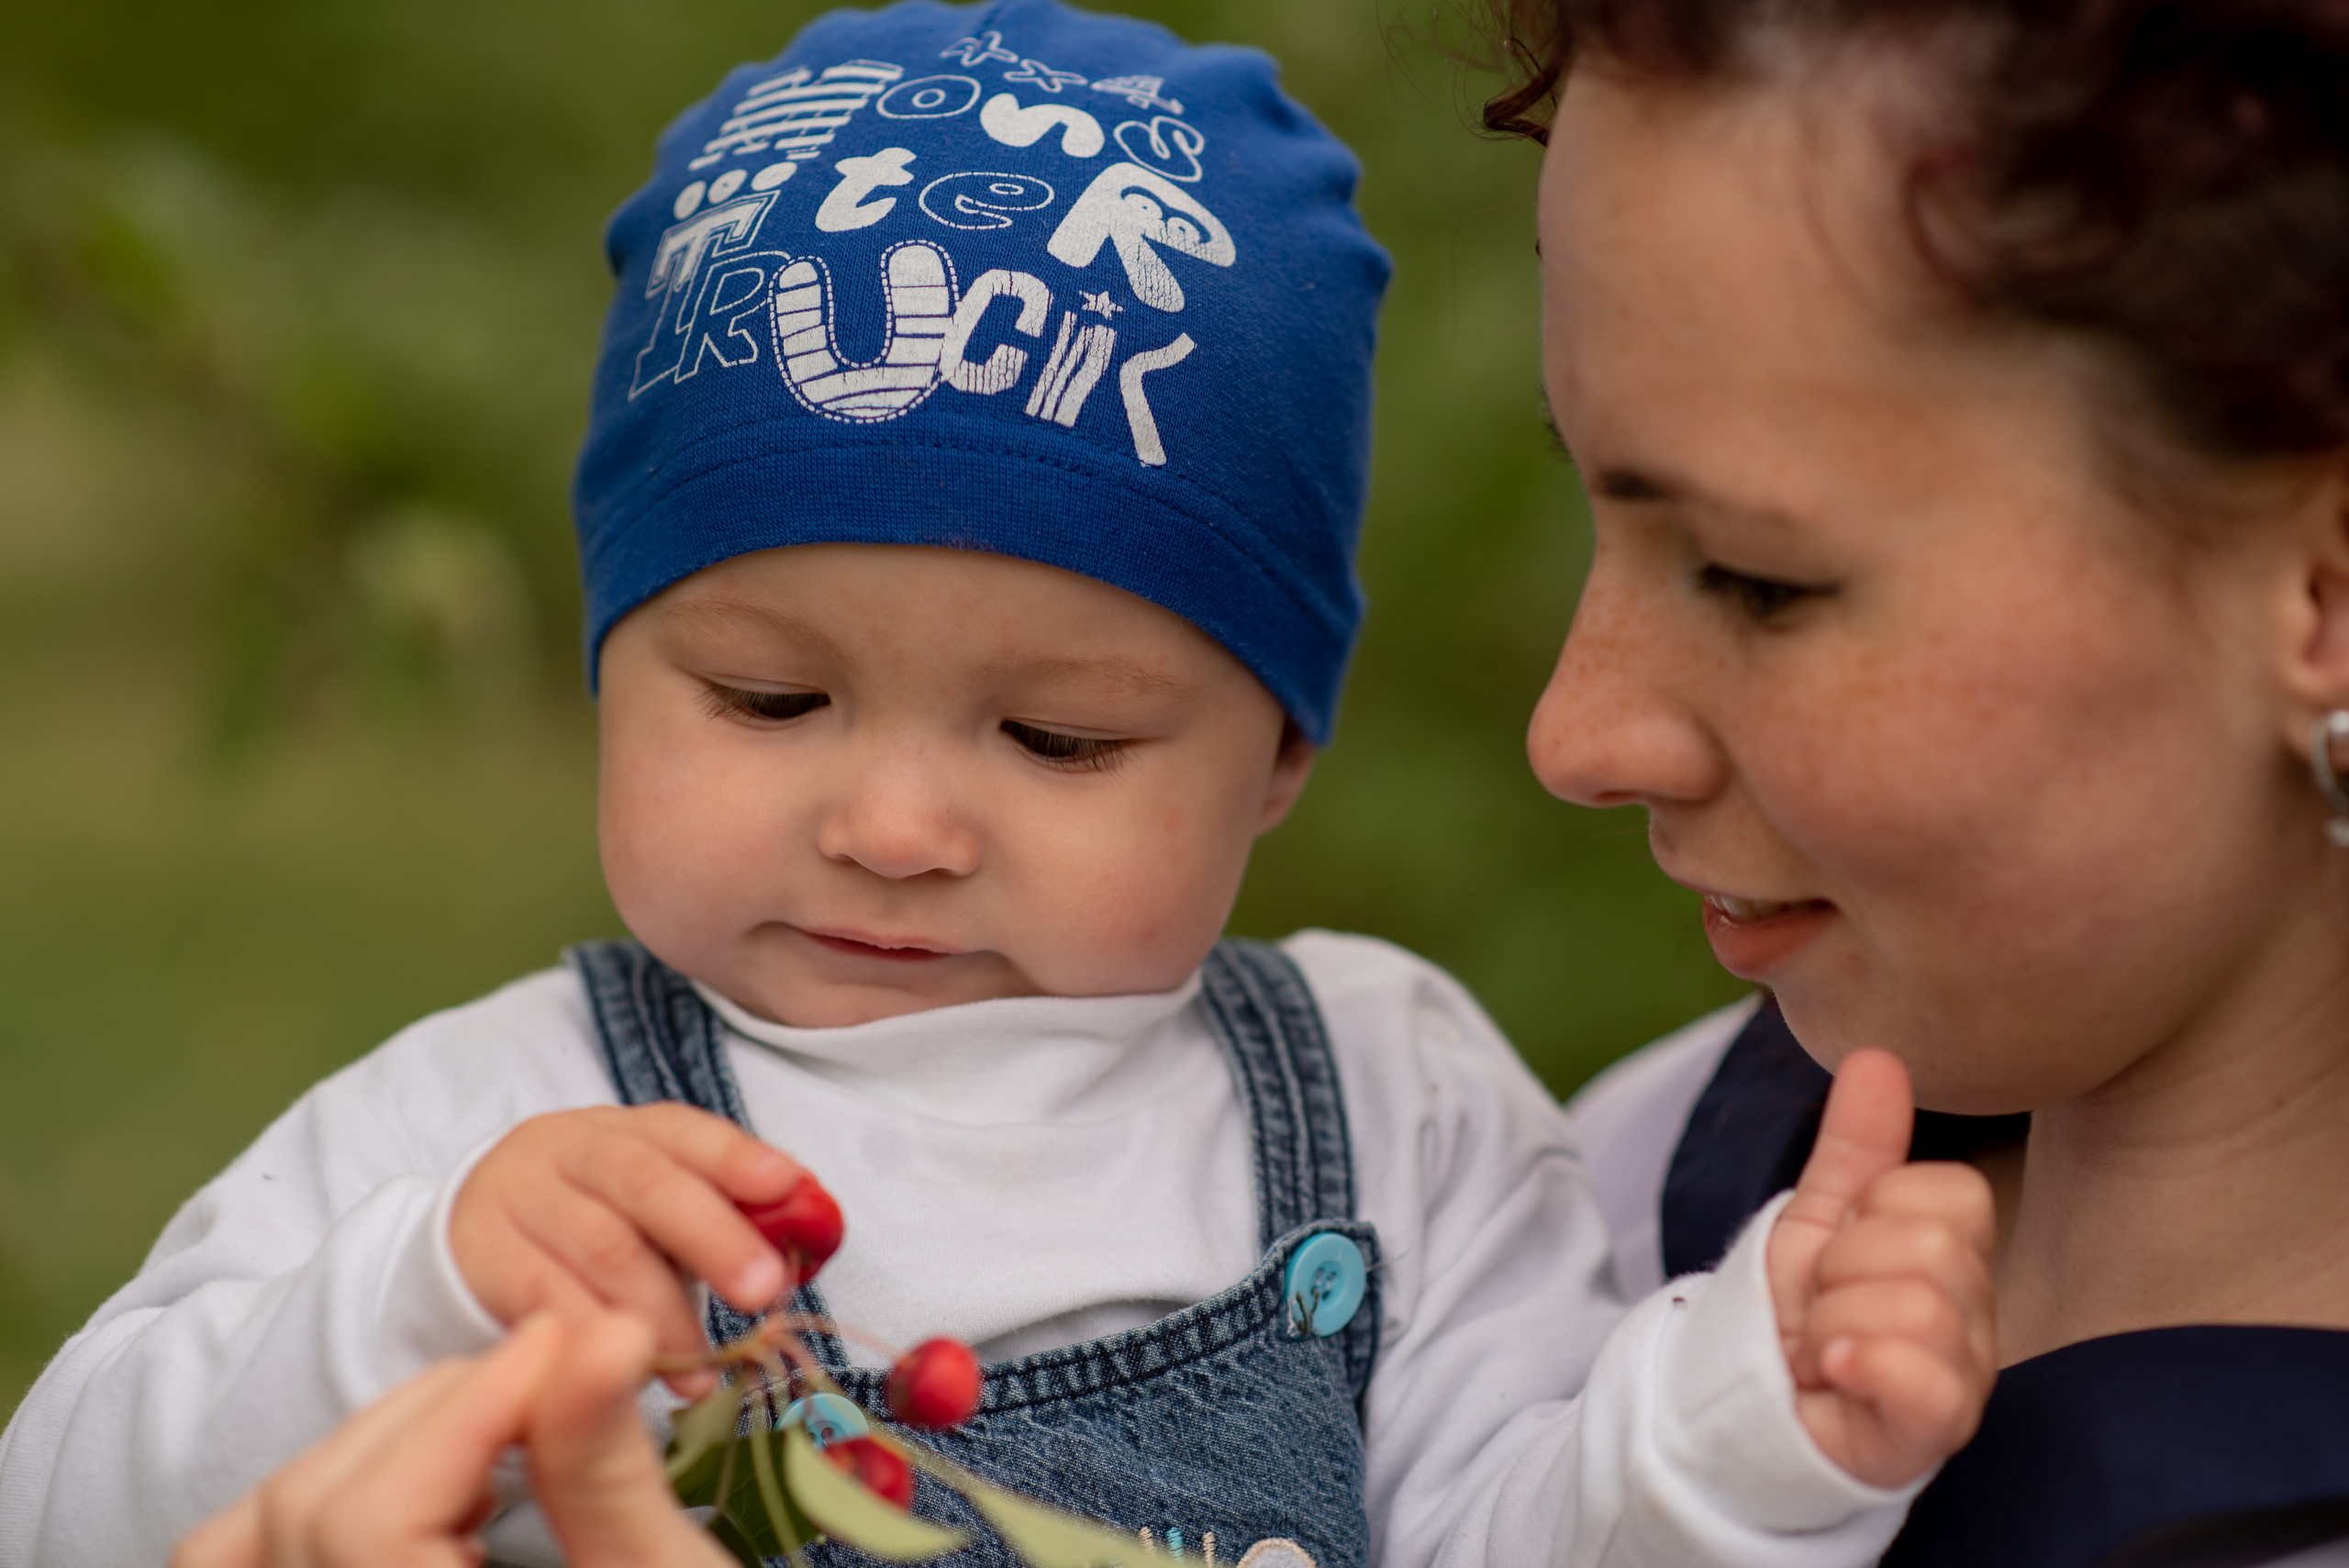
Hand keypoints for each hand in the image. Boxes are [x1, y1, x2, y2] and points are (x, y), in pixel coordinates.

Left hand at [173, 1311, 731, 1567]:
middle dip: (435, 1412)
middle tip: (553, 1373)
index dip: (465, 1411)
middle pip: (310, 1514)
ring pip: (259, 1536)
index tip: (565, 1343)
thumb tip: (602, 1334)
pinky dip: (315, 1501)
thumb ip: (606, 1477)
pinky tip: (417, 1485)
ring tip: (488, 1430)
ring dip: (374, 1447)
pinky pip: (250, 1562)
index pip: (367, 1528)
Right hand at [450, 1104, 803, 1395]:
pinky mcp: (484, 1258)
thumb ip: (724, 1211)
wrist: (473, 1227)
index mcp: (623, 1128)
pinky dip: (595, 1336)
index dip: (735, 1157)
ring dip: (661, 1311)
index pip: (684, 1131)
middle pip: (645, 1185)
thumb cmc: (594, 1219)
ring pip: (600, 1248)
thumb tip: (811, 1233)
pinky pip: (544, 1299)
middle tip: (763, 1291)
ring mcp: (520, 1199)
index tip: (786, 1185)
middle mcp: (568, 1150)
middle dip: (713, 1237)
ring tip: (704, 1365)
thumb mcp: (652, 1204)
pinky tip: (633, 1371)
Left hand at [1765, 1049, 1998, 1488]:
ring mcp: (1960, 1379)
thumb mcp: (1815, 1220)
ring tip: (1821, 1350)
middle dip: (1841, 1269)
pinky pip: (1925, 1382)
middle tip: (1821, 1307)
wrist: (1741, 1403)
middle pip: (1932, 1244)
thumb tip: (1878, 1057)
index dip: (1871, 1211)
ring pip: (1920, 1306)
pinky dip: (1858, 1365)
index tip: (1837, 1252)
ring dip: (1834, 1323)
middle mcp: (1974, 1317)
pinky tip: (1831, 1375)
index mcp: (1955, 1256)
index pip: (1953, 1192)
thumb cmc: (1791, 1316)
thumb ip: (1855, 1146)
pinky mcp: (1931, 1435)